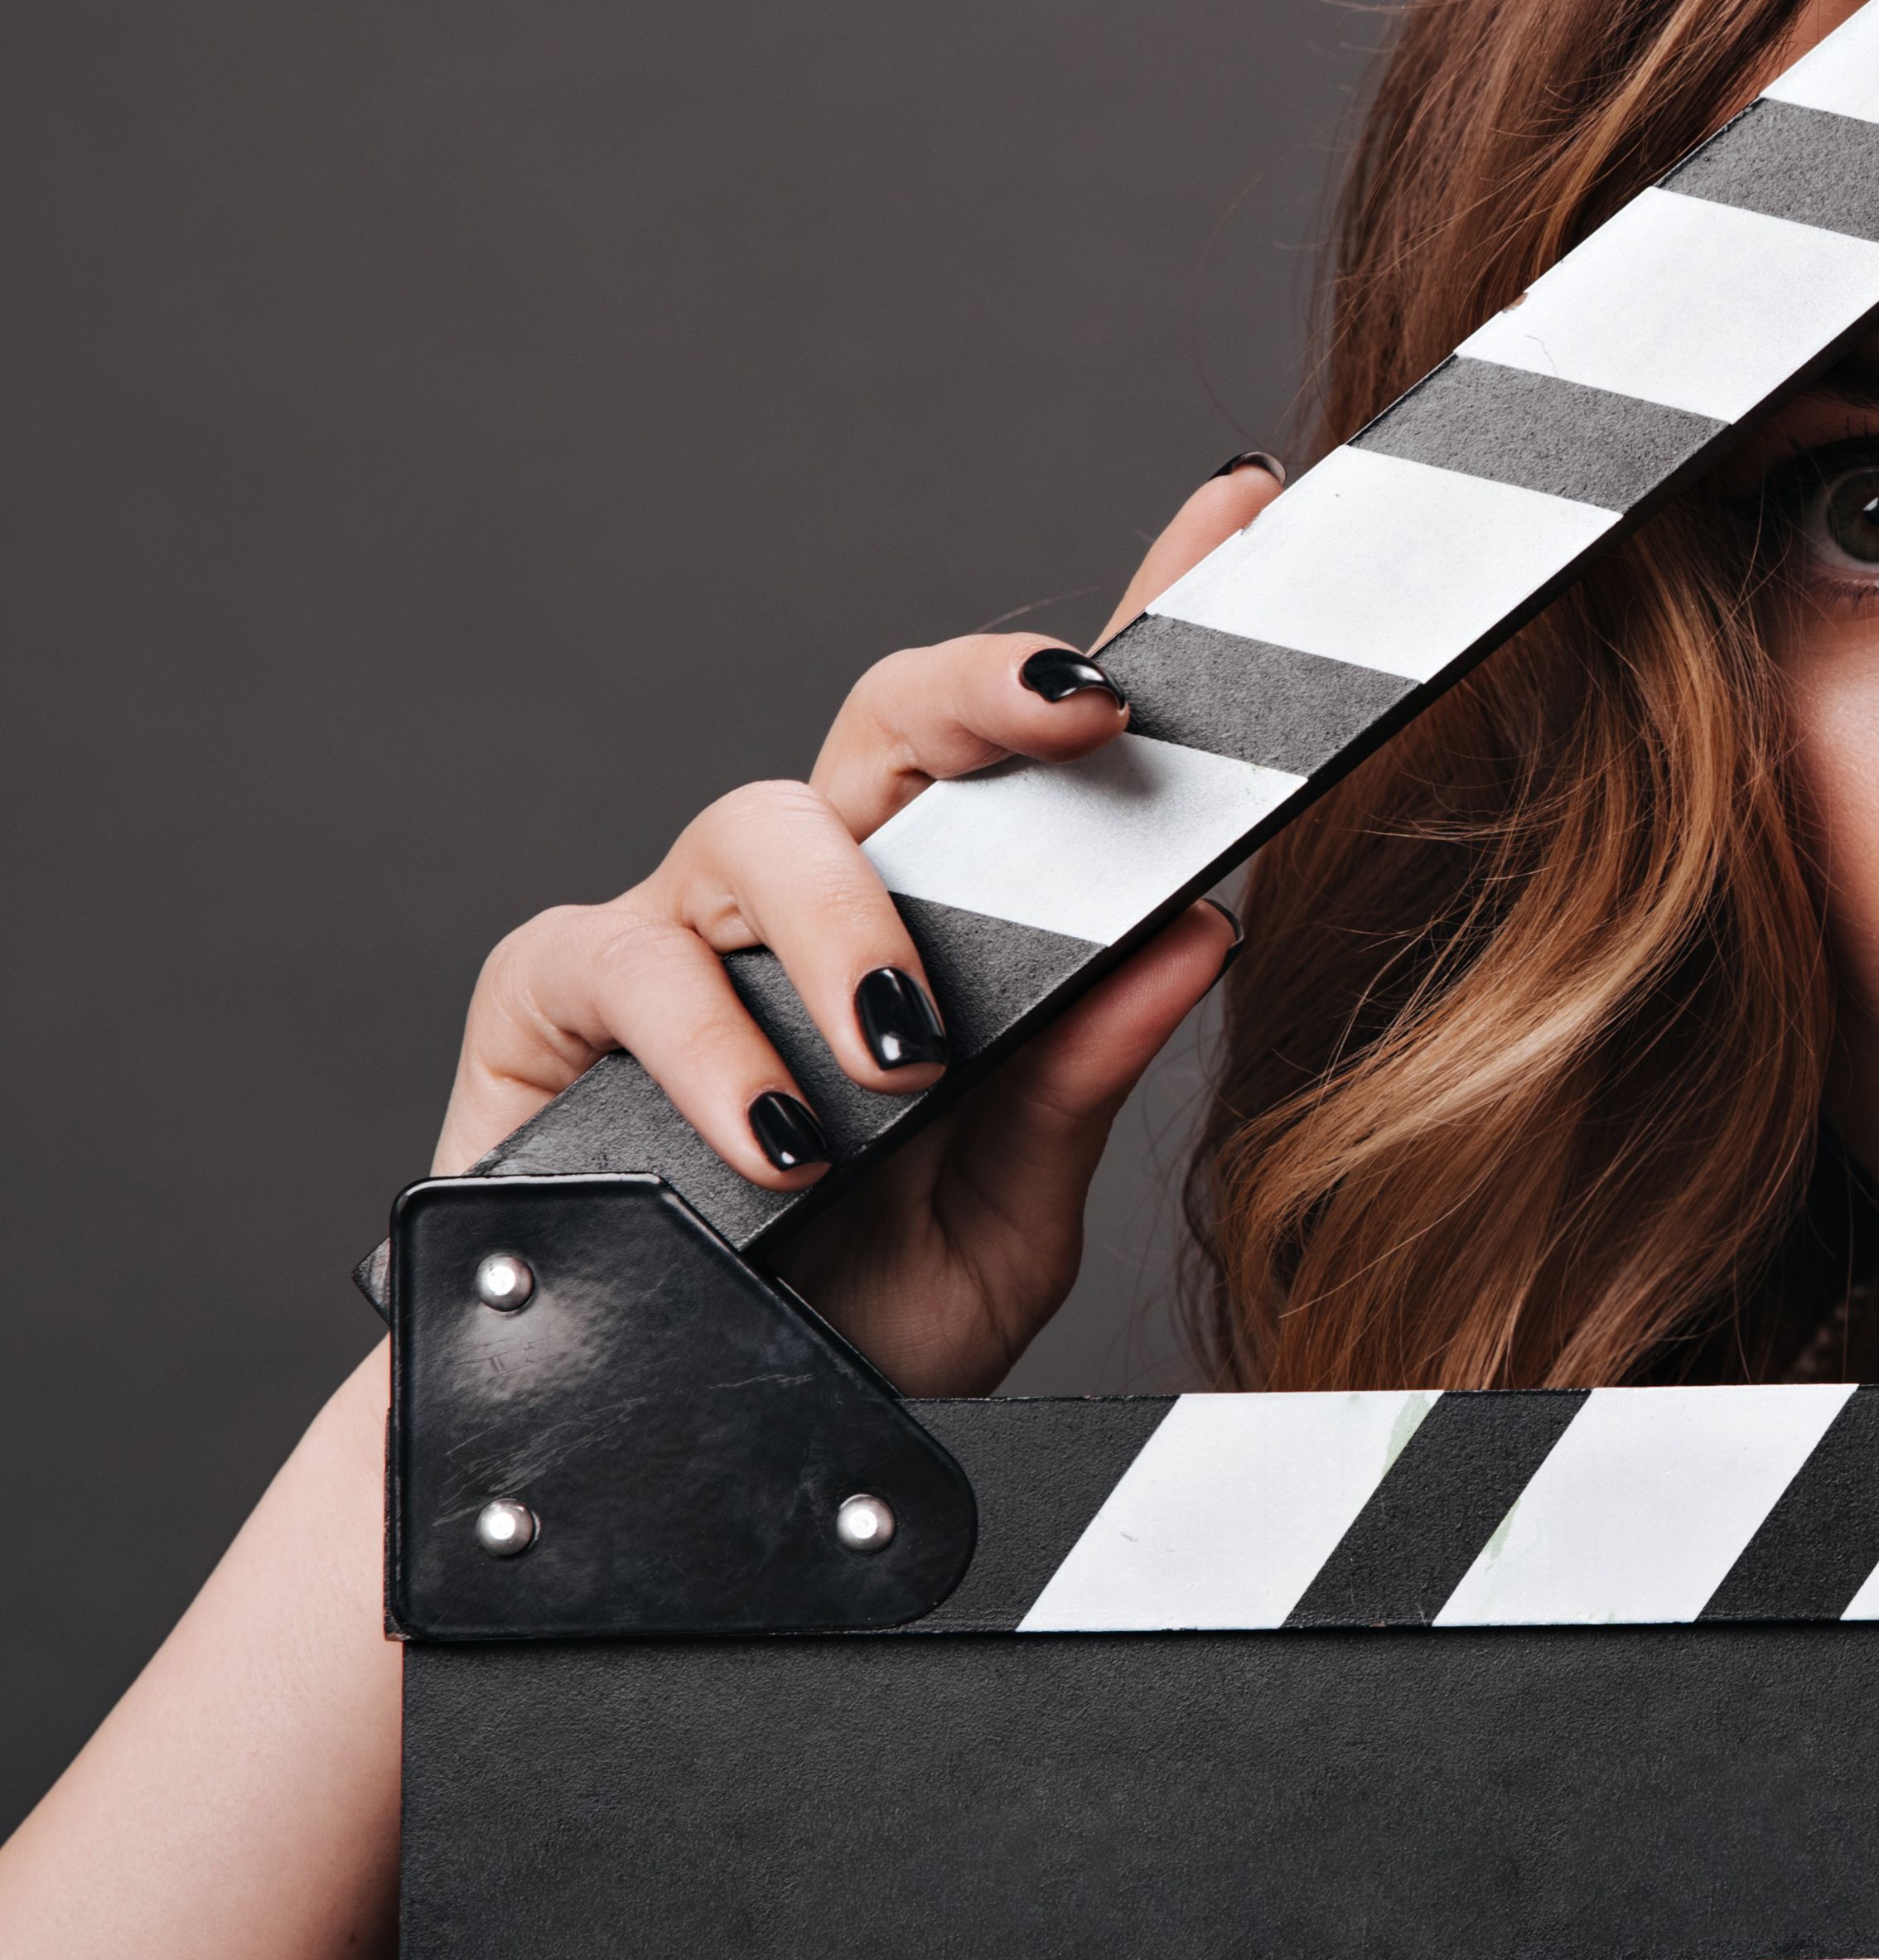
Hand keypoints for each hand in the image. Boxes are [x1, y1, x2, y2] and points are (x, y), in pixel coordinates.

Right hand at [432, 457, 1285, 1391]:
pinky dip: (715, 1045)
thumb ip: (1083, 1087)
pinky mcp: (556, 999)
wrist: (699, 1449)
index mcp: (958, 921)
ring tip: (905, 1056)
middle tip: (1087, 712)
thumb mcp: (1008, 1224)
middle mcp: (825, 892)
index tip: (1242, 511)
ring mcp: (687, 930)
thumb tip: (1206, 935)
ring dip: (852, 928)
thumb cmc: (865, 1318)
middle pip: (900, 718)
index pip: (1051, 750)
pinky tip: (778, 1134)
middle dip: (992, 687)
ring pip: (767, 824)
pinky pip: (629, 961)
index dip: (1141, 618)